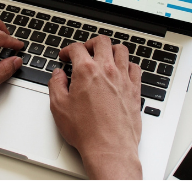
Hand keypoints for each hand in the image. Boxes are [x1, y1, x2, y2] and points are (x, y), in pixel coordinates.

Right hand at [48, 35, 142, 178]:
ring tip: (104, 56)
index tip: (65, 56)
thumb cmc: (86, 131)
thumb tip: (58, 75)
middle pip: (102, 42)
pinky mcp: (135, 89)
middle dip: (90, 43)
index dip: (68, 50)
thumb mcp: (59, 107)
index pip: (77, 48)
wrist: (109, 148)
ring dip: (111, 49)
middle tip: (85, 51)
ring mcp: (123, 78)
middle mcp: (107, 70)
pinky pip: (135, 67)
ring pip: (121, 50)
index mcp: (86, 71)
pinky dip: (128, 65)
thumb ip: (56, 85)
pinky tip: (122, 71)